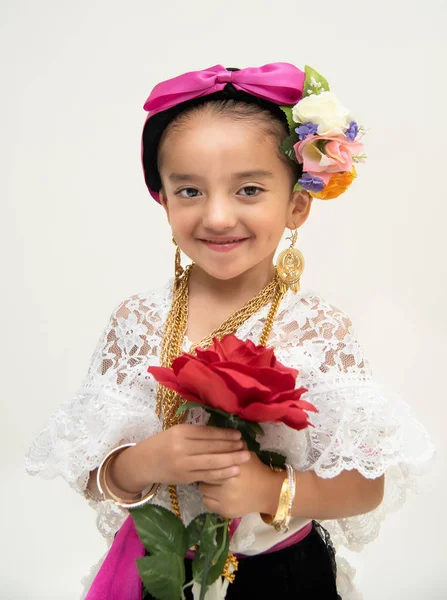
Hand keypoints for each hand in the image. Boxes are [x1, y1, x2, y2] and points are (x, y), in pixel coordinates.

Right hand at [109, 424, 250, 492]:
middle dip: (231, 447)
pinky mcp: (185, 478)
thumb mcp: (175, 432)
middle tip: (247, 446)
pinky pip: (207, 475)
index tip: (238, 434)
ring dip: (231, 460)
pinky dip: (222, 473)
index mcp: (180, 432)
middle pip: (211, 447)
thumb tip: (220, 433)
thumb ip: (194, 433)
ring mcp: (183, 464)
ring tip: (245, 457)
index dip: (224, 434)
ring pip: (212, 462)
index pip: (207, 433)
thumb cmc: (161, 444)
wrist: (142, 463)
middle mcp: (182, 448)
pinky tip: (234, 471)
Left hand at [198, 452, 283, 518]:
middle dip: (206, 473)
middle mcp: (227, 485)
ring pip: (203, 490)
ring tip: (214, 483)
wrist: (269, 492)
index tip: (209, 460)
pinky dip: (209, 497)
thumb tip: (216, 437)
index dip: (208, 461)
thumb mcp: (246, 454)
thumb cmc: (257, 470)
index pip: (210, 463)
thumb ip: (231, 446)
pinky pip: (206, 502)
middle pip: (204, 476)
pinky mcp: (224, 511)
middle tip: (211, 471)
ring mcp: (225, 500)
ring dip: (207, 485)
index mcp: (232, 468)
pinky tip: (216, 493)